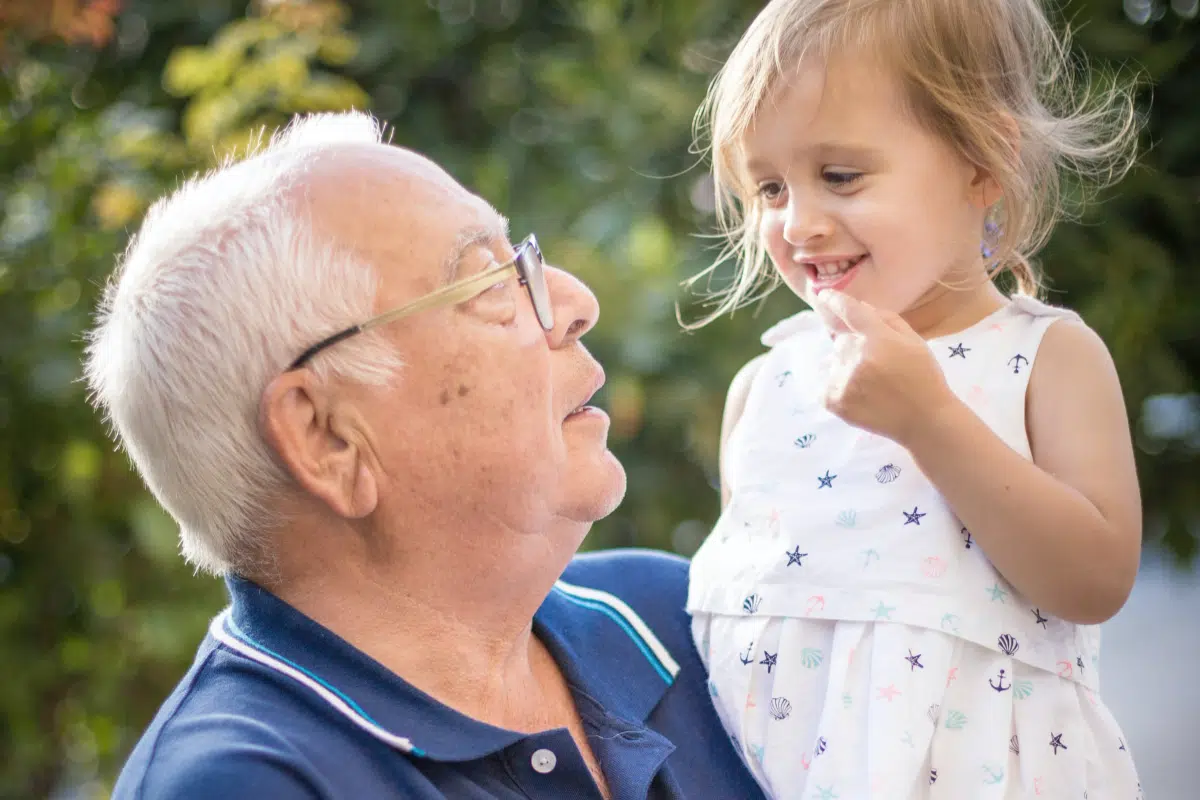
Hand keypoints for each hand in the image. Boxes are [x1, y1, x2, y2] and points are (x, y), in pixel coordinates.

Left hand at [816, 291, 957, 444]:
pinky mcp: (834, 400)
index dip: (835, 300)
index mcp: (879, 338)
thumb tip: (859, 306)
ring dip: (846, 368)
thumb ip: (886, 319)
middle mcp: (857, 356)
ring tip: (871, 385)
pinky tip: (861, 396)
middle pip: (842, 341)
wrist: (924, 420)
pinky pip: (827, 384)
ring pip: (834, 363)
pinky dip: (838, 388)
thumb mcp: (914, 341)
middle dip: (854, 348)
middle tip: (878, 366)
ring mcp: (844, 380)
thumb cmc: (923, 377)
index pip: (850, 311)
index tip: (823, 294)